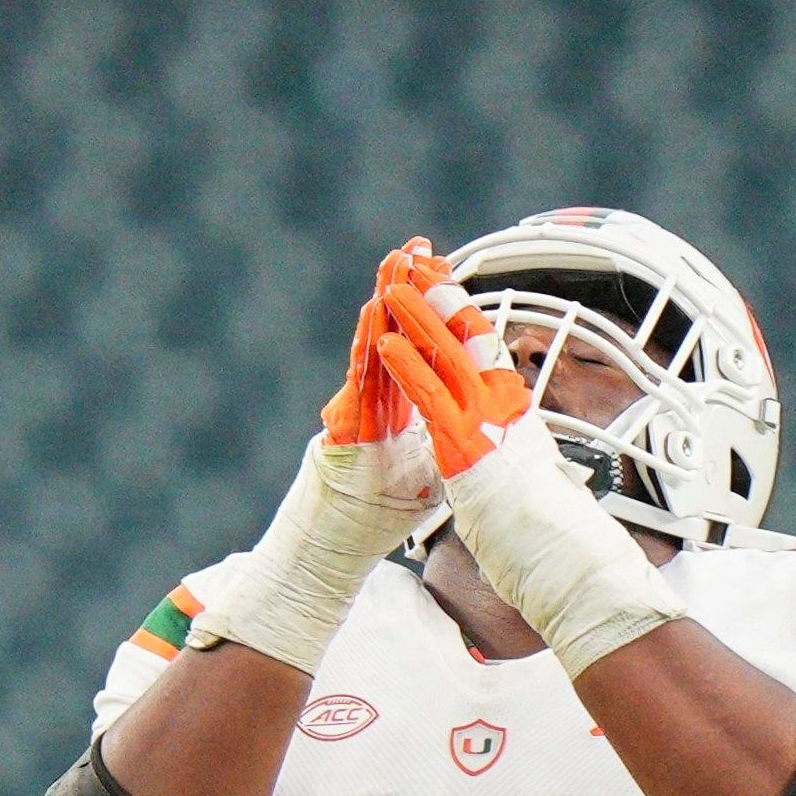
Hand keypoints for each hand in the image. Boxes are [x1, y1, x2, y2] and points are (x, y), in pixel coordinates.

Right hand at [182, 247, 449, 675]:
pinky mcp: (343, 431)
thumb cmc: (375, 516)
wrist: (331, 550)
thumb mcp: (425, 467)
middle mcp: (374, 402)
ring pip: (373, 348)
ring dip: (385, 303)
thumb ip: (437, 436)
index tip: (444, 269)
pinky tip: (377, 317)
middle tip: (417, 244)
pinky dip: (369, 350)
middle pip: (393, 335)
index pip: (416, 347)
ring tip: (393, 264)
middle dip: (406, 289)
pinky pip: (359, 384)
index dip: (431, 309)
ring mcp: (355, 413)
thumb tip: (464, 421)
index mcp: (398, 406)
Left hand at [367, 260, 682, 675]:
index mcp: (516, 410)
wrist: (569, 560)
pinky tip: (385, 344)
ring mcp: (487, 425)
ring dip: (415, 318)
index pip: (486, 347)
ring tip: (390, 286)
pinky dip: (407, 368)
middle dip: (437, 295)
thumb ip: (509, 448)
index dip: (460, 309)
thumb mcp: (525, 475)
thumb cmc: (549, 531)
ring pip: (445, 356)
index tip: (442, 279)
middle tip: (413, 260)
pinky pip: (430, 399)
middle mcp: (505, 407)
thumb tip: (509, 445)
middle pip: (467, 335)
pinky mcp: (468, 449)